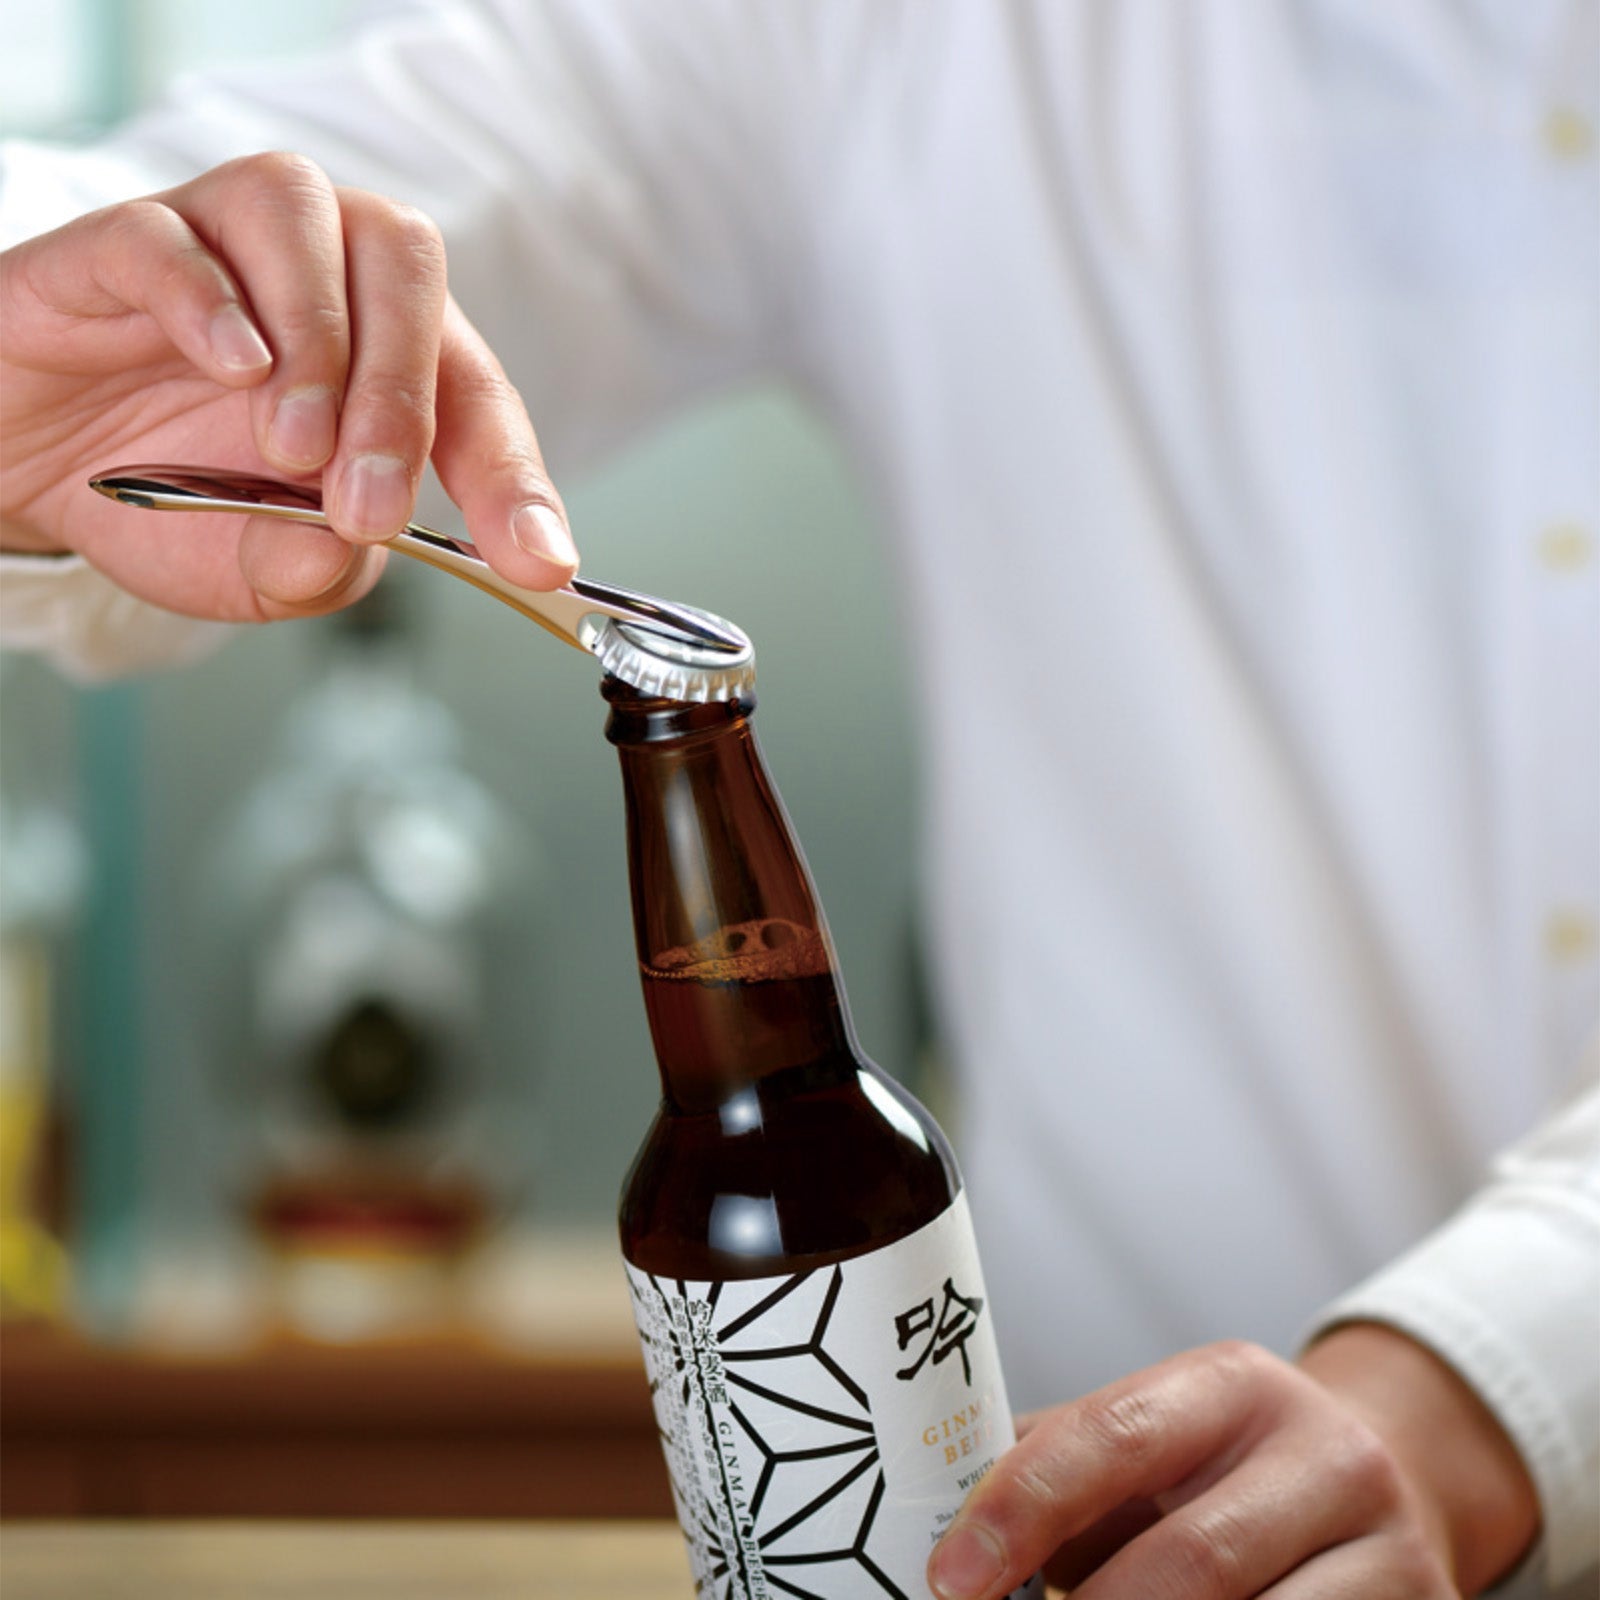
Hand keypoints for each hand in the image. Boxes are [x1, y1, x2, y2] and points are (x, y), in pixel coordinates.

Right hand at [1, 152, 575, 619]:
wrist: (33, 475)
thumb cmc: (174, 499)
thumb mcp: (261, 566)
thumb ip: (315, 566)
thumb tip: (341, 549)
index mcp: (384, 351)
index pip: (474, 394)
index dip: (512, 479)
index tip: (537, 559)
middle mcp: (320, 273)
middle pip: (405, 268)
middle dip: (404, 398)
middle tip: (371, 503)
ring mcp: (221, 244)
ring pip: (303, 217)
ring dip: (319, 339)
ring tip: (292, 446)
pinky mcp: (118, 243)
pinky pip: (170, 234)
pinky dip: (207, 297)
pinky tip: (230, 365)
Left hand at [928, 1328, 1539, 1598]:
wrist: (1382, 1488)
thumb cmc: (1223, 1472)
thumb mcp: (1151, 1439)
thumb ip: (1056, 1464)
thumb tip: (932, 1513)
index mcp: (1233, 1385)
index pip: (1115, 1433)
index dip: (1024, 1507)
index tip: (952, 1575)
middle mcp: (1326, 1456)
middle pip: (1193, 1561)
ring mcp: (1391, 1553)